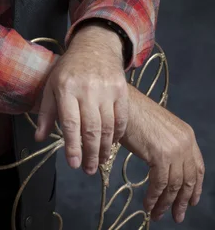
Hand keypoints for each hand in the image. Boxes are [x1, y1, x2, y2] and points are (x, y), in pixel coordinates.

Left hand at [34, 24, 127, 173]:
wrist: (95, 45)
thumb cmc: (69, 68)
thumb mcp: (51, 85)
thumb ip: (46, 112)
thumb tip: (39, 138)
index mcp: (66, 88)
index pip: (70, 123)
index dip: (72, 146)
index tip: (73, 164)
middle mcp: (87, 89)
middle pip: (91, 128)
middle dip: (90, 153)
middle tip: (89, 169)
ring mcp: (107, 88)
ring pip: (107, 126)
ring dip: (105, 148)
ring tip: (100, 161)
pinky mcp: (121, 88)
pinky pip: (121, 117)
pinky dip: (118, 133)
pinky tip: (112, 143)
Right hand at [121, 85, 204, 223]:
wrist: (121, 103)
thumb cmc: (133, 113)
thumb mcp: (158, 129)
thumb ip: (167, 145)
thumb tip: (166, 169)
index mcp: (187, 133)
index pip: (198, 166)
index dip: (196, 187)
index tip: (192, 201)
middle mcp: (185, 141)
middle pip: (189, 179)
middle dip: (183, 201)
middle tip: (177, 216)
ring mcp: (174, 148)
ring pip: (174, 185)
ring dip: (166, 203)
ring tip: (158, 215)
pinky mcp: (161, 155)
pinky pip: (160, 184)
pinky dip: (154, 198)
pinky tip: (148, 205)